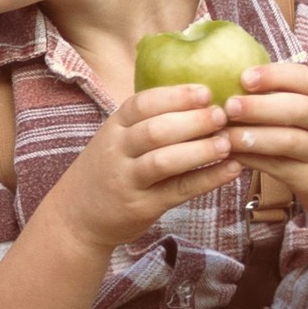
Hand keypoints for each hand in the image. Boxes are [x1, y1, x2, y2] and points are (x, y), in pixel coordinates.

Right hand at [47, 84, 244, 253]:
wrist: (77, 216)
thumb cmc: (108, 170)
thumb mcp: (117, 139)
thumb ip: (148, 121)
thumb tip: (201, 98)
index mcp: (114, 127)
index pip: (142, 103)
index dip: (176, 96)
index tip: (206, 92)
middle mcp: (117, 151)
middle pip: (155, 130)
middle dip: (192, 120)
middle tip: (222, 115)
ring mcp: (128, 180)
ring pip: (164, 161)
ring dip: (199, 150)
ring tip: (227, 143)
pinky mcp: (142, 207)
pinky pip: (178, 190)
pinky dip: (207, 179)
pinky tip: (231, 170)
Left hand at [222, 63, 307, 230]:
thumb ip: (289, 101)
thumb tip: (235, 83)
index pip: (306, 78)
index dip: (274, 75)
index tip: (244, 76)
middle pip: (299, 108)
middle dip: (261, 105)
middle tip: (229, 105)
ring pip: (289, 141)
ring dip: (253, 137)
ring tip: (224, 135)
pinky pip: (280, 168)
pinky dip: (252, 160)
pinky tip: (231, 155)